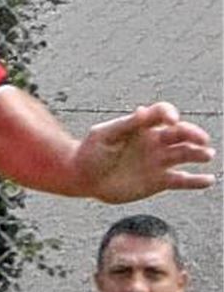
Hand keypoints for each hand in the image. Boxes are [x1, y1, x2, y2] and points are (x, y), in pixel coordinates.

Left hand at [72, 103, 215, 202]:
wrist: (83, 178)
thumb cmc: (91, 152)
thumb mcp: (105, 135)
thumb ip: (126, 124)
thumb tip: (143, 110)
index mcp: (142, 126)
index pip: (162, 113)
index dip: (169, 114)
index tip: (171, 121)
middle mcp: (155, 141)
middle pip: (181, 133)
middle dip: (193, 134)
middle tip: (202, 140)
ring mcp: (159, 161)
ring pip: (185, 155)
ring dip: (199, 153)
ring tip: (207, 154)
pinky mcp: (159, 181)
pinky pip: (182, 180)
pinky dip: (196, 181)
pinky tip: (209, 180)